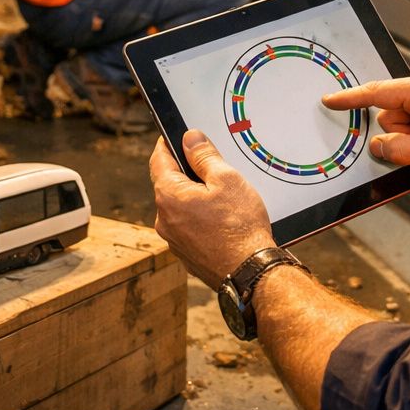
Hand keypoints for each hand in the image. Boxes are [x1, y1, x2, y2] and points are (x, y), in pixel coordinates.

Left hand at [150, 131, 275, 288]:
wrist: (250, 272)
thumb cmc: (240, 227)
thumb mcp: (226, 179)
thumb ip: (203, 155)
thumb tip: (189, 138)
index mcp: (168, 196)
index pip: (159, 159)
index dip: (169, 144)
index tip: (177, 136)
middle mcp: (164, 219)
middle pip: (169, 184)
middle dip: (187, 173)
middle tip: (212, 168)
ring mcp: (174, 240)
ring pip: (180, 207)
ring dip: (194, 198)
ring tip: (223, 199)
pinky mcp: (186, 254)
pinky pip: (188, 227)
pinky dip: (200, 219)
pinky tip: (221, 221)